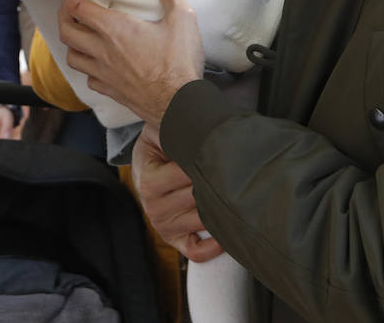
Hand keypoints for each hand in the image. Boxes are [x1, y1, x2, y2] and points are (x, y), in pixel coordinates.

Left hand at [58, 0, 202, 132]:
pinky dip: (87, 69)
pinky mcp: (110, 91)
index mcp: (114, 30)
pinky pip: (88, 79)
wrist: (179, 106)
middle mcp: (102, 51)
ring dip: (71, 43)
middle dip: (63, 15)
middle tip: (69, 6)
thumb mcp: (182, 19)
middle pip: (67, 31)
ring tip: (78, 34)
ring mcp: (104, 73)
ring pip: (72, 56)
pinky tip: (96, 65)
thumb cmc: (178, 64)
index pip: (78, 7)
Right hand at [132, 129, 223, 262]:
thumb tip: (198, 135)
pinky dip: (213, 246)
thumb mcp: (159, 132)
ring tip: (235, 194)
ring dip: (220, 209)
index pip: (186, 176)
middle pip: (198, 198)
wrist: (147, 161)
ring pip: (202, 222)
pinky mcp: (173, 239)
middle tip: (236, 172)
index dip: (206, 162)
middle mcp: (153, 208)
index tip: (220, 152)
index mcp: (149, 182)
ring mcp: (163, 226)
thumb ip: (174, 132)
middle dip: (217, 184)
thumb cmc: (159, 145)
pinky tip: (226, 233)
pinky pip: (195, 251)